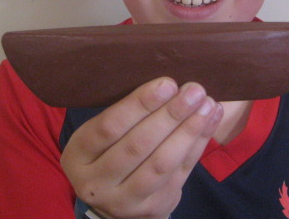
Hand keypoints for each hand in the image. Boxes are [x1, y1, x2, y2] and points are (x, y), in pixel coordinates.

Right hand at [61, 77, 222, 218]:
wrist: (114, 200)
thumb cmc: (110, 150)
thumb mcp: (100, 134)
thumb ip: (125, 113)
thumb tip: (166, 82)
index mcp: (78, 154)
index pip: (109, 126)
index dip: (139, 104)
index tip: (167, 83)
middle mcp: (96, 182)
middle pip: (137, 145)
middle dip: (170, 115)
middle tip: (194, 90)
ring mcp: (125, 200)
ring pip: (161, 163)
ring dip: (188, 130)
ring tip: (207, 104)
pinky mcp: (154, 207)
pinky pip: (181, 172)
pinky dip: (198, 143)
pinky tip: (210, 119)